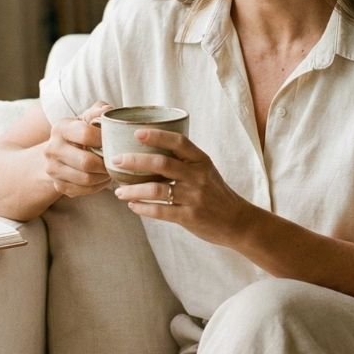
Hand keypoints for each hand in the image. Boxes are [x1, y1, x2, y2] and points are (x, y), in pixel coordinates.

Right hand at [44, 101, 112, 197]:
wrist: (58, 152)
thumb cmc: (79, 132)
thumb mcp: (86, 118)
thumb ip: (97, 112)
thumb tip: (107, 110)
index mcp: (60, 128)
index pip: (85, 134)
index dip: (104, 139)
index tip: (114, 141)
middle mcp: (52, 149)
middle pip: (86, 162)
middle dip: (106, 163)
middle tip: (116, 161)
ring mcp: (53, 169)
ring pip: (86, 179)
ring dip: (104, 176)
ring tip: (111, 170)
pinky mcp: (58, 185)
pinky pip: (84, 191)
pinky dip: (98, 186)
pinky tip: (103, 178)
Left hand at [113, 129, 258, 245]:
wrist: (237, 221)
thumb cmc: (216, 193)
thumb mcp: (206, 171)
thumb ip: (184, 161)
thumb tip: (150, 149)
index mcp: (201, 161)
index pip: (179, 142)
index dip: (157, 135)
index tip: (137, 132)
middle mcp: (198, 176)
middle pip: (162, 163)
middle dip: (135, 161)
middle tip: (116, 160)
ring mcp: (194, 197)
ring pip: (157, 190)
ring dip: (133, 190)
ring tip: (118, 191)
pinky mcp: (189, 217)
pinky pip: (160, 211)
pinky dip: (143, 208)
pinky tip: (132, 206)